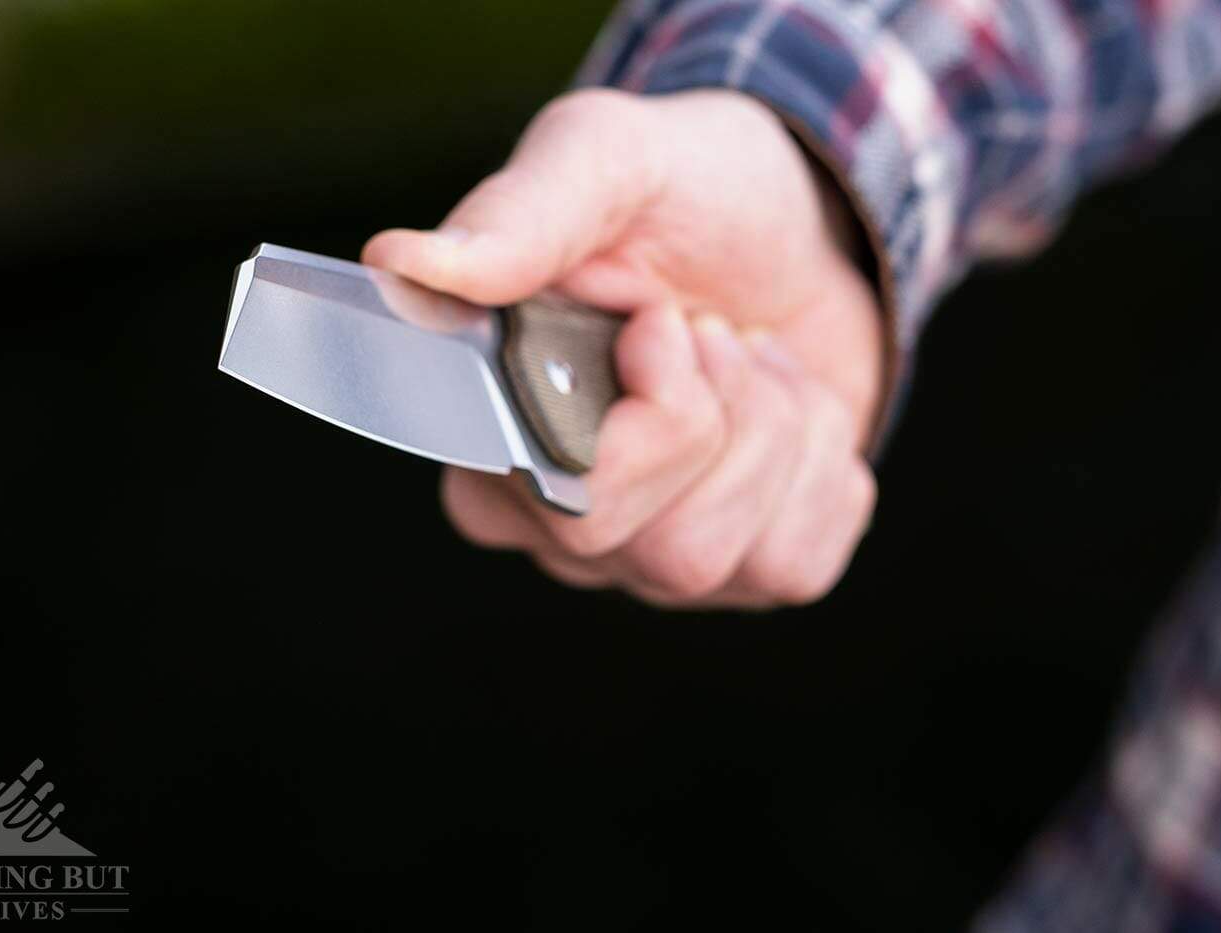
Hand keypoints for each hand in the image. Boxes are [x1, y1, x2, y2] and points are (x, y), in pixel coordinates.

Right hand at [364, 88, 882, 608]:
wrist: (805, 223)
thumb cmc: (686, 195)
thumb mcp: (607, 164)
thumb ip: (515, 217)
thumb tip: (399, 263)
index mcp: (491, 430)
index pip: (525, 492)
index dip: (617, 416)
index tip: (656, 316)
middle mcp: (555, 517)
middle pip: (613, 538)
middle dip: (696, 413)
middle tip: (706, 324)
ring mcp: (649, 555)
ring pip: (704, 563)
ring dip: (764, 429)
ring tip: (745, 354)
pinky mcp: (748, 568)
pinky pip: (792, 567)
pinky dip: (821, 466)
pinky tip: (791, 404)